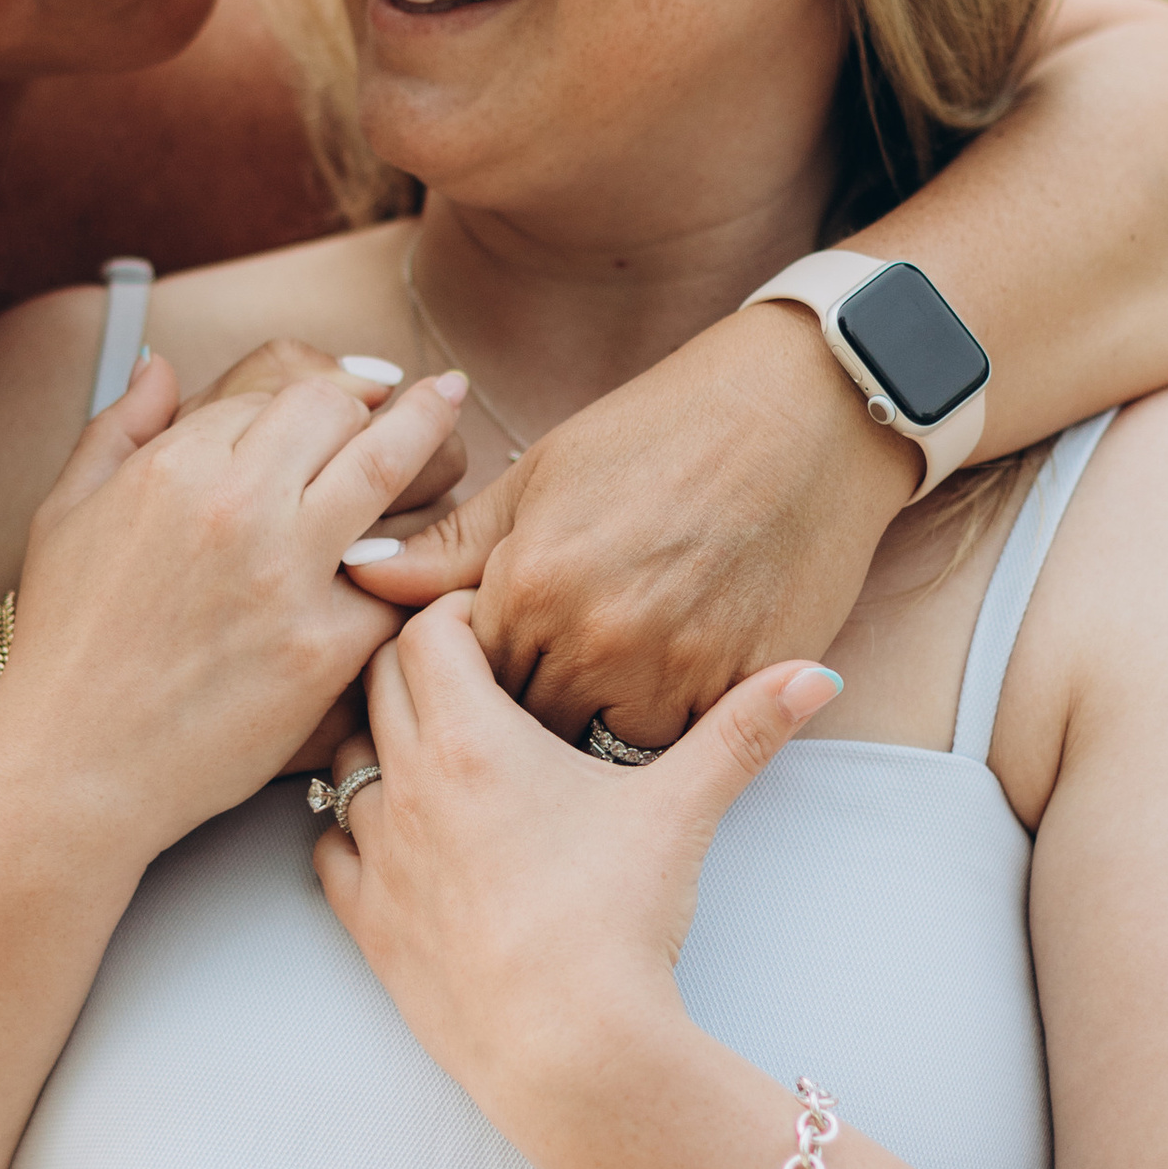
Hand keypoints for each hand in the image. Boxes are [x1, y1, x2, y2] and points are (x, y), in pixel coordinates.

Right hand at [0, 354, 469, 857]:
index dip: (317, 397)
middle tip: (432, 394)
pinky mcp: (326, 646)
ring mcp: (287, 575)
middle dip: (385, 401)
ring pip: (388, 470)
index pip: (276, 394)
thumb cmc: (66, 644)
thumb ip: (117, 427)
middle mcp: (236, 505)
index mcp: (175, 464)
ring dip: (431, 438)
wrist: (75, 765)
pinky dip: (418, 562)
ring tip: (453, 413)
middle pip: (339, 413)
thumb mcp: (64, 514)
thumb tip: (160, 367)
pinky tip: (441, 544)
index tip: (352, 394)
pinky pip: (398, 581)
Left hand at [310, 597, 845, 1106]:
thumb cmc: (618, 920)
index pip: (425, 630)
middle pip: (375, 684)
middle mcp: (406, 785)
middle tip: (470, 679)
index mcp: (469, 739)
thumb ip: (746, 730)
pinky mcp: (367, 923)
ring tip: (436, 754)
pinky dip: (356, 830)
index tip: (495, 627)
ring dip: (380, 745)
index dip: (456, 615)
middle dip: (415, 667)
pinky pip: (331, 848)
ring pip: (343, 763)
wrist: (570, 1050)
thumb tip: (817, 675)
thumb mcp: (685, 810)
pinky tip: (404, 837)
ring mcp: (379, 856)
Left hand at [337, 303, 914, 743]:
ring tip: (576, 707)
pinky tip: (640, 707)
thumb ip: (453, 543)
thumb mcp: (544, 474)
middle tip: (516, 701)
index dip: (454, 673)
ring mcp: (667, 673)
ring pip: (588, 750)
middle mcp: (590, 639)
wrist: (804, 416)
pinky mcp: (734, 692)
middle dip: (504, 722)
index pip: (451, 673)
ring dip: (576, 737)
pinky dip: (647, 738)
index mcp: (529, 583)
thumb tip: (363, 576)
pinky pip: (667, 752)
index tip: (469, 663)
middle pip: (513, 725)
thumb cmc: (664, 432)